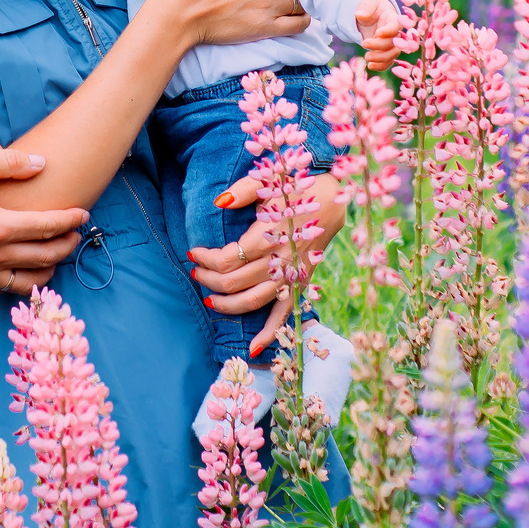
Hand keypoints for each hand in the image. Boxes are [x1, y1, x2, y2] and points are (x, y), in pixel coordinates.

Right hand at [0, 149, 86, 293]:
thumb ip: (9, 162)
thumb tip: (42, 163)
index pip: (48, 227)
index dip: (70, 221)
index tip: (84, 214)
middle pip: (46, 256)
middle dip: (67, 245)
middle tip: (76, 235)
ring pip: (30, 281)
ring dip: (50, 269)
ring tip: (57, 254)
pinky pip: (6, 289)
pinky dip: (24, 282)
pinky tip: (27, 270)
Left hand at [187, 171, 348, 356]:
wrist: (334, 198)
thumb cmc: (297, 187)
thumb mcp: (270, 179)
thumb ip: (243, 190)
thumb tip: (219, 202)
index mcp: (269, 235)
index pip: (227, 258)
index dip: (205, 259)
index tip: (194, 252)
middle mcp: (279, 260)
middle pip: (234, 282)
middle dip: (208, 279)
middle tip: (195, 272)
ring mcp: (291, 276)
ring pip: (253, 301)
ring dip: (227, 305)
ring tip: (209, 299)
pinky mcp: (300, 284)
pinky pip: (285, 314)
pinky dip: (270, 333)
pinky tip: (254, 348)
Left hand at [355, 0, 401, 70]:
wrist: (372, 15)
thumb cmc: (371, 7)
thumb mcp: (368, 3)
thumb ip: (365, 7)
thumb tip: (359, 14)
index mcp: (393, 19)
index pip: (395, 26)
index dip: (388, 31)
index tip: (377, 33)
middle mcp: (395, 33)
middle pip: (394, 43)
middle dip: (380, 46)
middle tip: (364, 43)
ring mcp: (391, 44)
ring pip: (392, 54)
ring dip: (381, 58)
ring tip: (367, 57)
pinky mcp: (386, 52)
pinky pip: (388, 62)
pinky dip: (381, 66)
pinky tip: (370, 66)